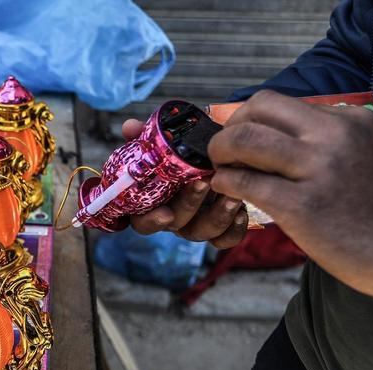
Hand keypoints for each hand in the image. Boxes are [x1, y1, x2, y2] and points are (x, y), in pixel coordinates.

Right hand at [121, 119, 248, 247]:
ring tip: (231, 195)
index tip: (165, 212)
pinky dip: (234, 229)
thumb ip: (145, 137)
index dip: (151, 220)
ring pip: (202, 233)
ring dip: (216, 216)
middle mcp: (173, 216)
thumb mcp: (162, 142)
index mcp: (153, 203)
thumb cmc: (182, 155)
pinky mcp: (221, 227)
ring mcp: (197, 223)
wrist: (213, 157)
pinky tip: (242, 211)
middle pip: (175, 224)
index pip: (141, 221)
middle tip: (203, 182)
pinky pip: (225, 239)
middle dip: (189, 205)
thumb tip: (130, 127)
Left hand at [208, 90, 372, 306]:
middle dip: (229, 129)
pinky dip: (226, 183)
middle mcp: (335, 137)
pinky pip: (246, 182)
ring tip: (222, 169)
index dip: (248, 119)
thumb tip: (274, 134)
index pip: (278, 103)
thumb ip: (325, 139)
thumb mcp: (365, 153)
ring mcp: (318, 170)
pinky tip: (227, 191)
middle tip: (222, 151)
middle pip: (257, 110)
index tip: (239, 137)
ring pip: (245, 140)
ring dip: (220, 152)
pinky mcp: (302, 206)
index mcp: (350, 121)